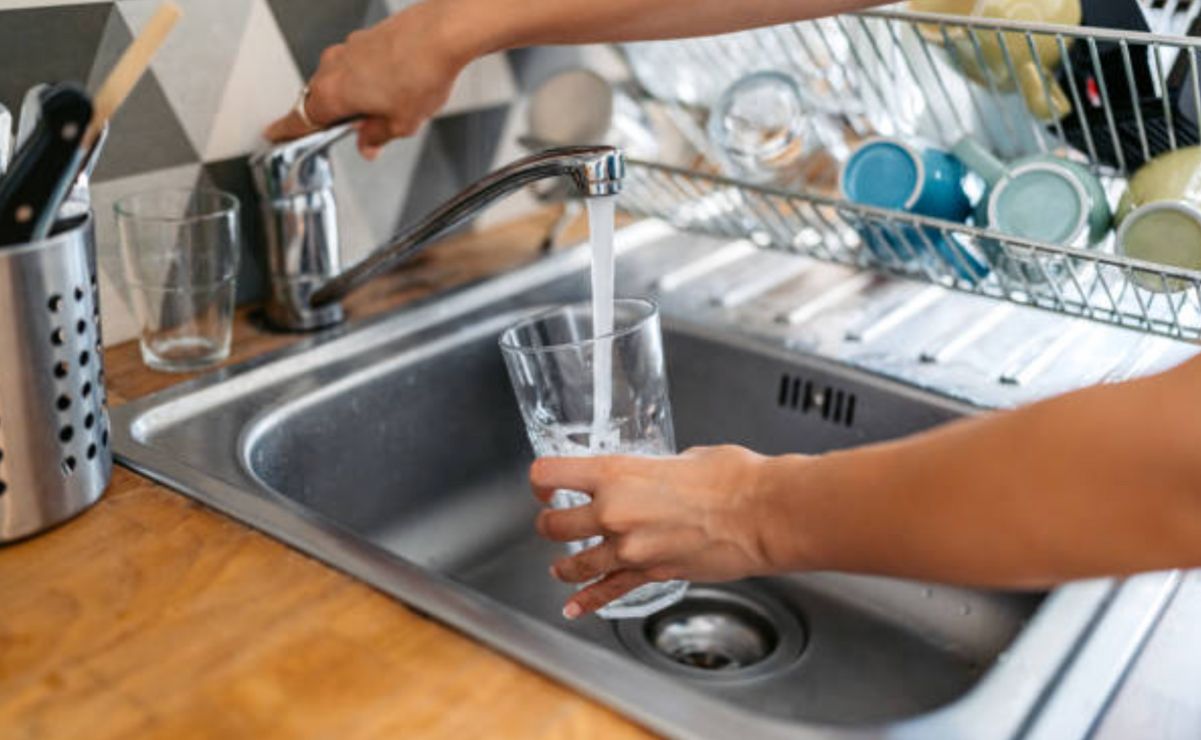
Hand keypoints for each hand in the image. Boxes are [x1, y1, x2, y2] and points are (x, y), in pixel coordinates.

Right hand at [264, 3, 471, 158]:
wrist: (443, 32)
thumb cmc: (421, 73)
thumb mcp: (400, 124)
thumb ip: (376, 137)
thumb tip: (367, 144)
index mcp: (332, 94)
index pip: (299, 119)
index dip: (286, 131)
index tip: (274, 134)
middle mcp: (333, 67)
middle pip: (320, 99)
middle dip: (335, 116)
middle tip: (355, 132)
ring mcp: (348, 48)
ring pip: (341, 80)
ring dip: (355, 96)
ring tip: (389, 108)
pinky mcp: (366, 36)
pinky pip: (358, 64)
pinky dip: (368, 78)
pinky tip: (395, 85)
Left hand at [531, 445, 777, 618]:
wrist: (761, 514)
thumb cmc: (733, 479)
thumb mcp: (682, 457)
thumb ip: (655, 470)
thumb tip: (656, 475)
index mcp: (616, 473)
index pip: (551, 472)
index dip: (540, 479)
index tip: (543, 483)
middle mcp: (613, 512)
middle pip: (553, 524)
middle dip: (549, 523)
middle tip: (552, 521)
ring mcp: (629, 548)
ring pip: (574, 563)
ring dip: (564, 565)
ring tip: (561, 565)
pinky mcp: (651, 574)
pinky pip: (609, 590)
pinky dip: (588, 602)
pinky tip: (574, 607)